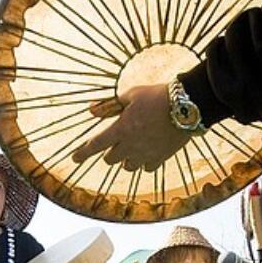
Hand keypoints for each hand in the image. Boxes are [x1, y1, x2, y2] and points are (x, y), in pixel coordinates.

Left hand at [71, 84, 190, 171]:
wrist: (187, 106)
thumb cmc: (157, 96)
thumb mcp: (130, 95)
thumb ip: (109, 105)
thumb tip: (91, 110)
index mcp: (120, 129)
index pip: (95, 145)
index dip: (82, 153)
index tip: (74, 158)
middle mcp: (131, 146)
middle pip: (110, 159)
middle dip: (109, 153)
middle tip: (115, 144)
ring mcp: (146, 154)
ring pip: (128, 166)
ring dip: (126, 159)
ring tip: (132, 148)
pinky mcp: (161, 158)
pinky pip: (146, 168)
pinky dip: (143, 163)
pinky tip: (147, 153)